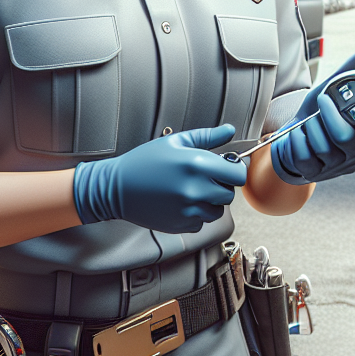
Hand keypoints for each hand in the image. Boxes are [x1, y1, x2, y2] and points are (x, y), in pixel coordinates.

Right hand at [74, 125, 246, 232]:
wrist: (116, 188)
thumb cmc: (143, 163)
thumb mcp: (175, 142)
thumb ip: (207, 137)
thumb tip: (229, 131)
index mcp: (197, 164)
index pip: (238, 174)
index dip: (234, 170)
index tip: (226, 168)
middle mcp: (196, 189)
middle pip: (229, 194)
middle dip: (220, 186)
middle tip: (202, 178)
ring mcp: (189, 209)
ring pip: (217, 210)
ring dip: (209, 202)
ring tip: (188, 190)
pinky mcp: (182, 225)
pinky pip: (201, 221)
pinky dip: (195, 214)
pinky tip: (178, 202)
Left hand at [270, 45, 354, 184]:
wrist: (292, 136)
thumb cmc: (318, 112)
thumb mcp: (332, 89)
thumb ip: (352, 70)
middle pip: (346, 137)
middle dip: (328, 116)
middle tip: (320, 101)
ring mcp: (338, 166)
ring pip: (323, 147)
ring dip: (309, 127)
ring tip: (307, 122)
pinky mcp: (317, 174)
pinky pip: (304, 156)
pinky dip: (296, 140)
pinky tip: (297, 135)